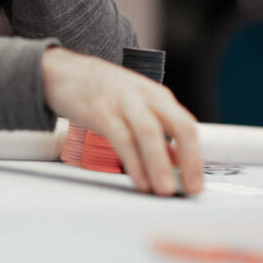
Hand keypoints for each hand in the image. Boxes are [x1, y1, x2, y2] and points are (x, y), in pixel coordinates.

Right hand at [41, 47, 202, 195]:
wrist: (64, 72)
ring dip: (160, 164)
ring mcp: (124, 102)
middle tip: (191, 189)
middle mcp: (146, 97)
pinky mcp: (100, 111)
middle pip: (180, 125)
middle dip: (190, 159)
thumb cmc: (104, 93)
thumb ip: (156, 135)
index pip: (187, 126)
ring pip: (150, 133)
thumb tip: (176, 165)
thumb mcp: (136, 108)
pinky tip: (139, 181)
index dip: (196, 157)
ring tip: (164, 190)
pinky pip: (122, 138)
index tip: (197, 185)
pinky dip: (133, 162)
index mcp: (158, 97)